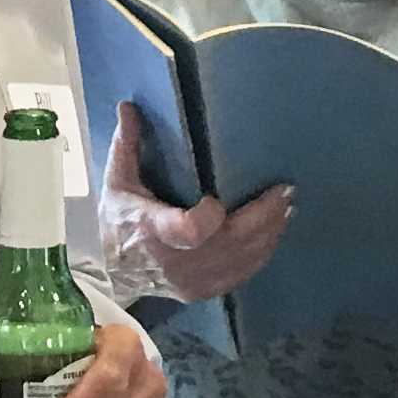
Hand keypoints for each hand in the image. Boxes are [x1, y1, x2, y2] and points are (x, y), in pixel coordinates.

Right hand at [99, 102, 290, 301]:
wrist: (112, 276)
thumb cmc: (116, 223)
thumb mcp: (115, 182)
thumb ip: (126, 145)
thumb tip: (129, 106)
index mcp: (152, 230)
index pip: (189, 231)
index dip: (209, 218)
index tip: (218, 197)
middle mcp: (174, 261)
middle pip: (228, 243)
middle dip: (261, 218)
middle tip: (283, 193)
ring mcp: (190, 280)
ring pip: (240, 260)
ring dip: (268, 234)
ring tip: (285, 208)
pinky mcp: (202, 291)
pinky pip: (240, 276)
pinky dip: (261, 254)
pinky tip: (273, 233)